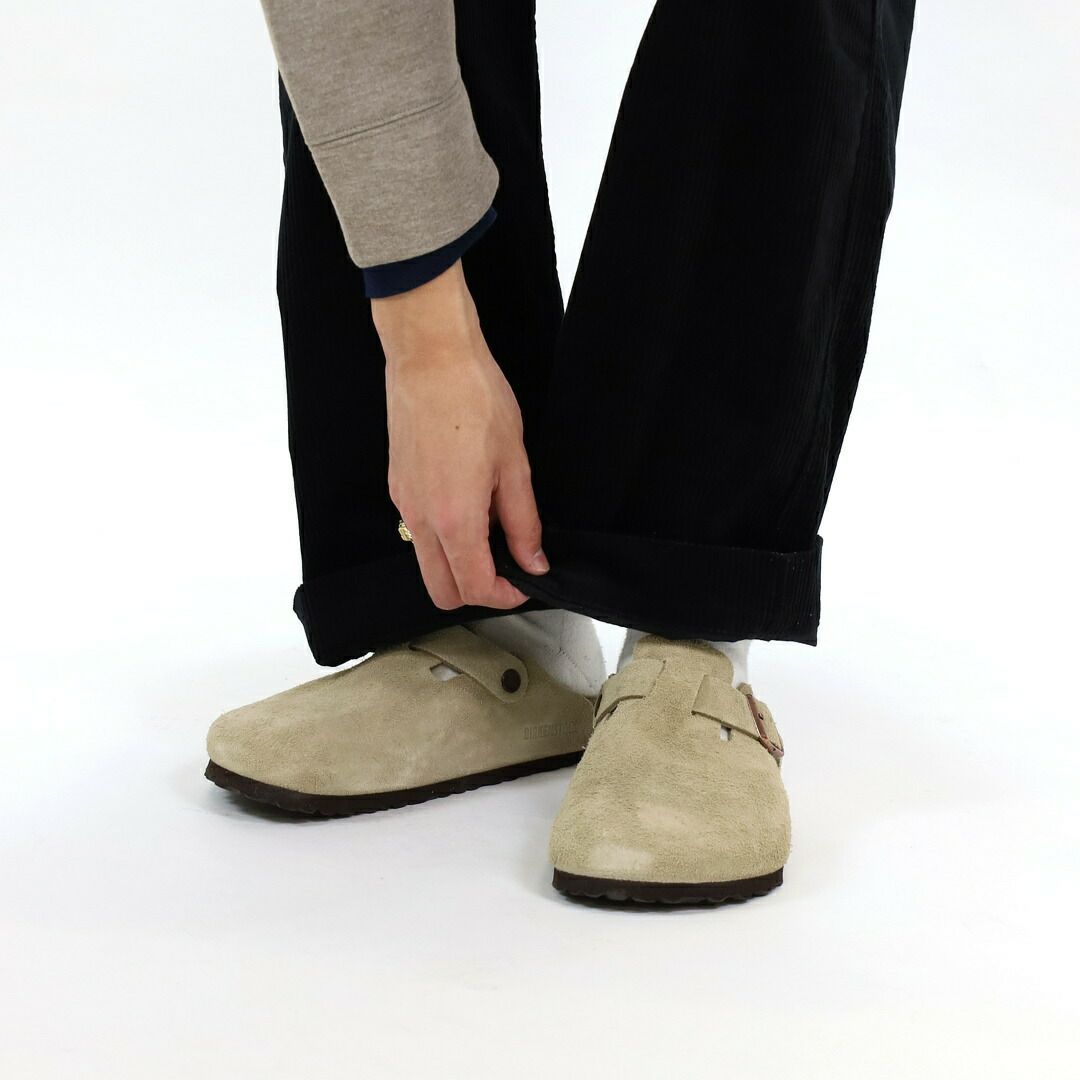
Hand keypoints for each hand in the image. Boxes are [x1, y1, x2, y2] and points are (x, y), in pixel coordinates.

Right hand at [373, 261, 547, 610]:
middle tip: (508, 570)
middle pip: (441, 591)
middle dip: (476, 592)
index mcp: (454, 518)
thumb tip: (533, 561)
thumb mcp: (515, 464)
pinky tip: (469, 506)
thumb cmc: (474, 398)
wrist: (430, 356)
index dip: (506, 596)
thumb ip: (523, 521)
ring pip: (427, 564)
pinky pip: (418, 532)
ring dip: (458, 565)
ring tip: (492, 532)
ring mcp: (404, 504)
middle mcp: (421, 519)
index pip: (475, 588)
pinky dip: (443, 539)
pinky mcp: (398, 486)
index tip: (526, 581)